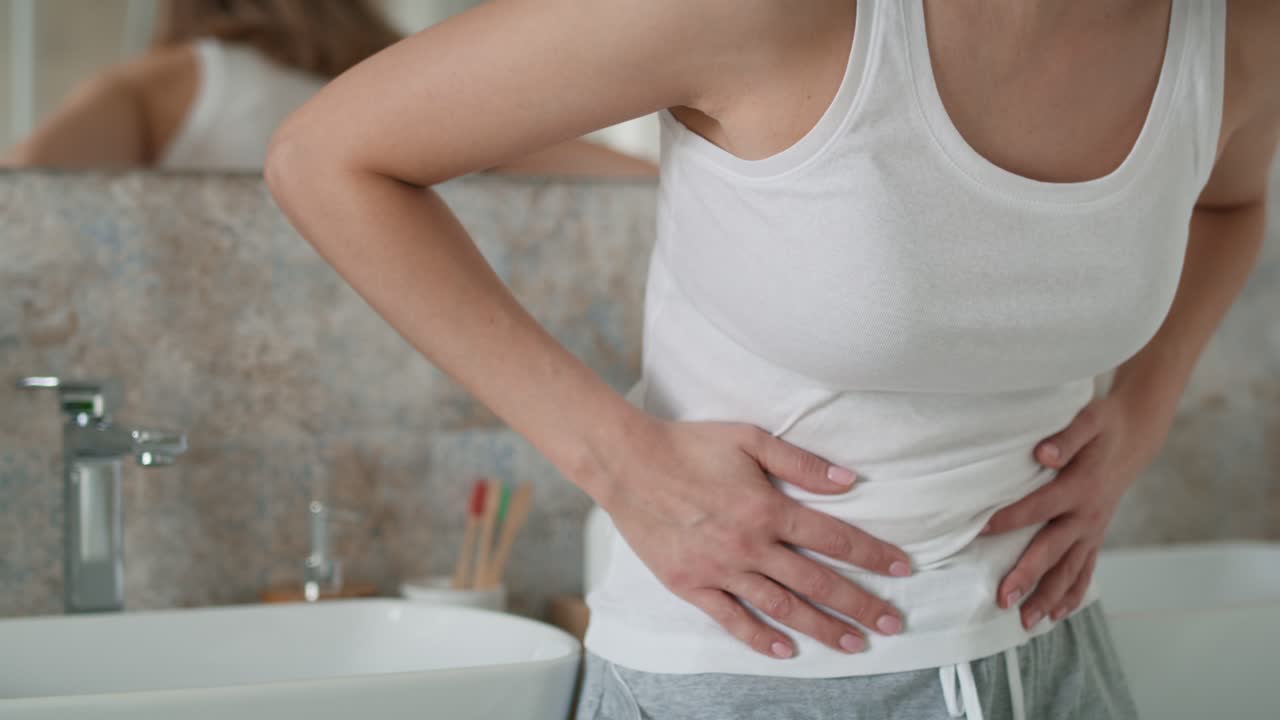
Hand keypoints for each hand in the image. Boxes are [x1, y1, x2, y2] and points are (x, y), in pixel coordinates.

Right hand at [598, 417, 913, 658]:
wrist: (627, 464)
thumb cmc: (688, 446)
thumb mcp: (750, 439)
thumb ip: (801, 463)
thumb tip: (849, 481)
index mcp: (767, 509)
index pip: (834, 538)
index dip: (872, 554)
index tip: (901, 568)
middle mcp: (749, 546)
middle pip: (816, 582)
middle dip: (859, 604)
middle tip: (890, 622)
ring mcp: (719, 570)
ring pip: (781, 607)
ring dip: (821, 627)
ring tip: (854, 643)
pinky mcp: (690, 584)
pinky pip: (731, 619)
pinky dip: (760, 638)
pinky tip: (787, 650)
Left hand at [980, 391, 1172, 627]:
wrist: (1134, 436)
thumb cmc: (1102, 426)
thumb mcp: (1089, 419)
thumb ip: (1066, 437)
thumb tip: (1043, 454)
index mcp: (1080, 486)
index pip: (1040, 506)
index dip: (1011, 518)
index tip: (981, 530)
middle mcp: (1087, 515)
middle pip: (1053, 550)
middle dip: (1028, 576)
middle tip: (1003, 599)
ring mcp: (1093, 530)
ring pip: (1070, 570)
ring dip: (1048, 597)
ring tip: (1026, 622)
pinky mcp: (1095, 536)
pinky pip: (1085, 571)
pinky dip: (1071, 595)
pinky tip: (1054, 616)